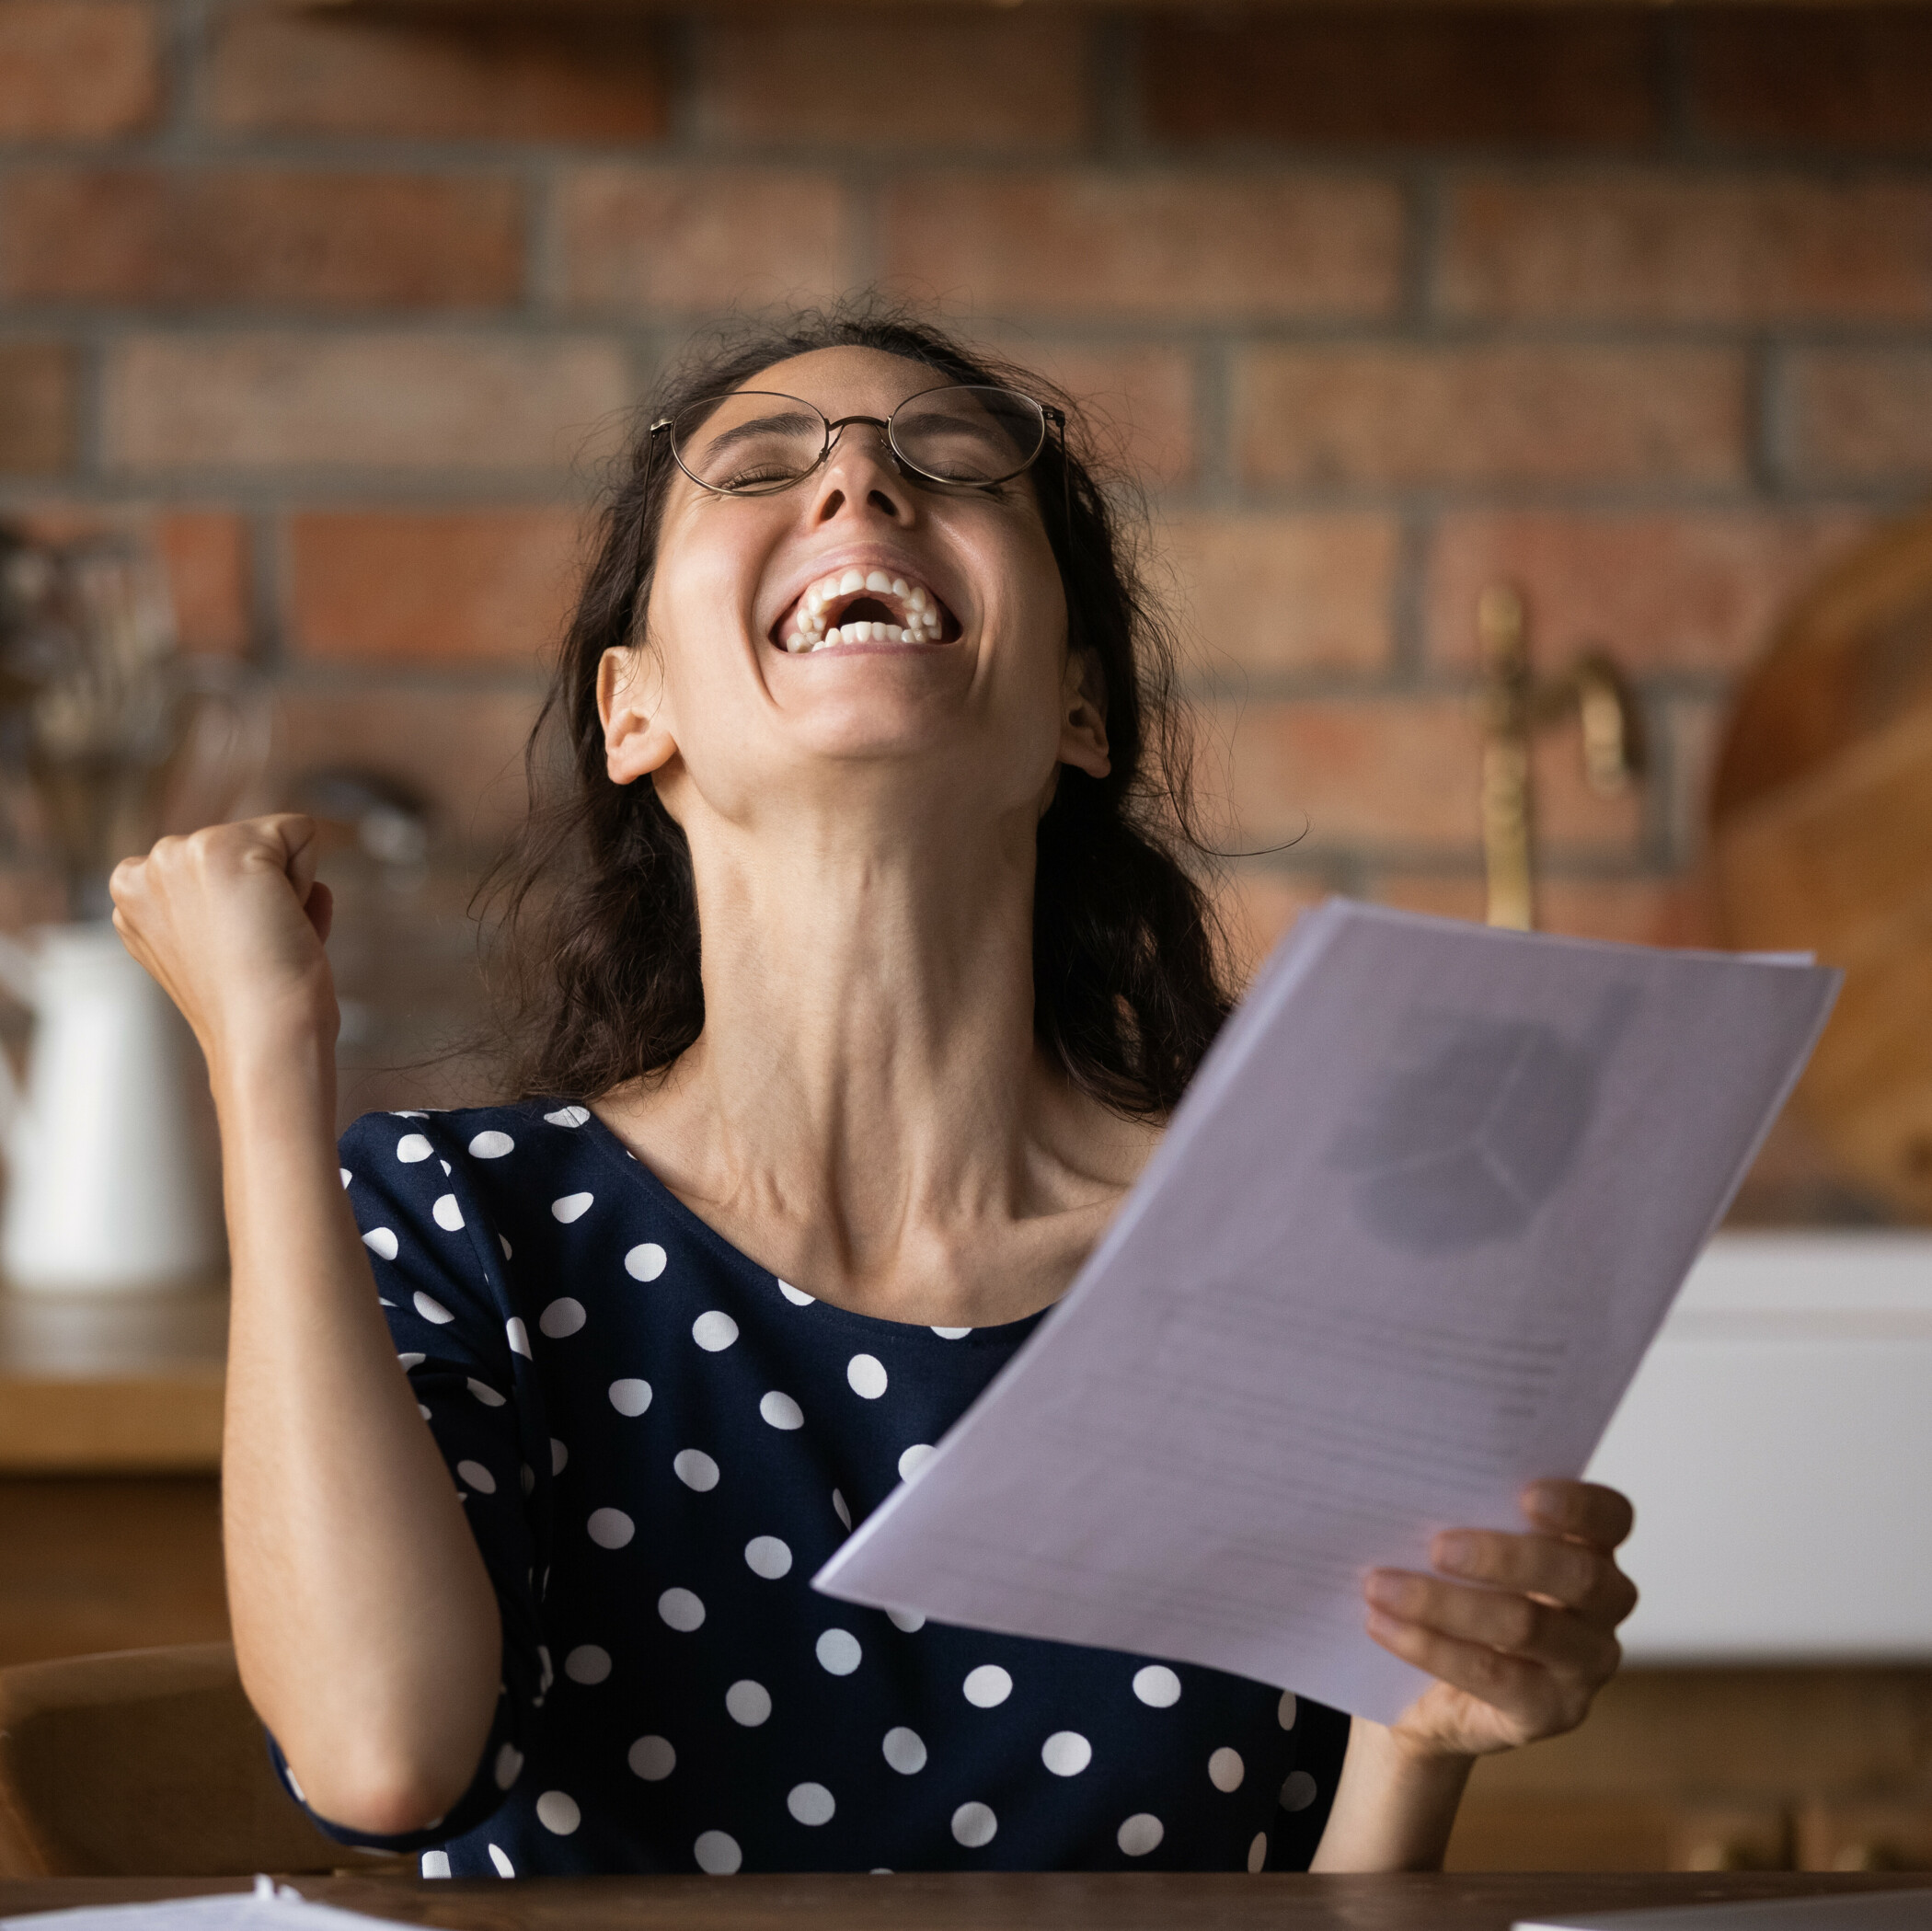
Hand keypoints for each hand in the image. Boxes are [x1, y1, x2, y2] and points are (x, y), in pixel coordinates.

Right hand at [110, 815, 338, 1076]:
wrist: (264, 1038)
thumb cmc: (258, 1008)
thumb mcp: (223, 947)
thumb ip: (232, 908)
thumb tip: (304, 893)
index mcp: (134, 896)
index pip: (218, 866)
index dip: (247, 907)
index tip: (236, 954)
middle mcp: (144, 869)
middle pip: (246, 845)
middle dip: (268, 891)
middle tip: (255, 949)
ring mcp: (176, 855)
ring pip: (274, 840)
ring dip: (288, 888)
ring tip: (266, 939)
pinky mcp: (222, 849)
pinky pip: (301, 832)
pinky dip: (308, 876)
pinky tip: (280, 922)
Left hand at [1363, 1479, 1636, 1762]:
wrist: (1425, 1687)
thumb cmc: (1449, 1585)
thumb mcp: (1465, 1546)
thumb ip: (1463, 1513)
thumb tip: (1405, 1482)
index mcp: (1592, 1547)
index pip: (1612, 1517)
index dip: (1579, 1504)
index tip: (1526, 1493)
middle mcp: (1604, 1607)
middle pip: (1578, 1577)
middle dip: (1505, 1557)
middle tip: (1436, 1546)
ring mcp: (1585, 1666)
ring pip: (1527, 1626)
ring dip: (1445, 1603)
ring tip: (1381, 1586)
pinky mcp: (1549, 1711)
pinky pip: (1490, 1675)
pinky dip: (1429, 1646)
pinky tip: (1382, 1625)